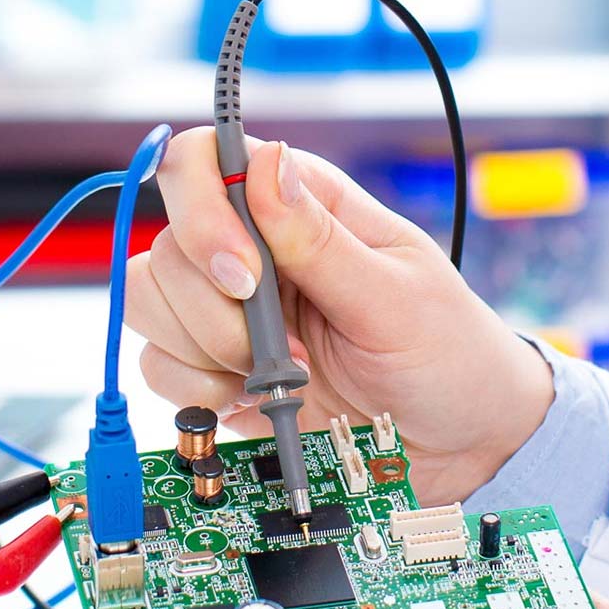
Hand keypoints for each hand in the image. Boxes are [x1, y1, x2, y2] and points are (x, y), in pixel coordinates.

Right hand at [125, 127, 553, 505]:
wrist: (458, 446)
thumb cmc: (448, 355)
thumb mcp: (398, 297)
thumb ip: (323, 240)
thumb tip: (266, 162)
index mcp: (303, 208)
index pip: (208, 162)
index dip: (202, 211)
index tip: (244, 276)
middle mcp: (255, 250)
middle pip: (167, 243)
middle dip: (214, 309)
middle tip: (282, 348)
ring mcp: (230, 312)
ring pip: (150, 302)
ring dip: (206, 350)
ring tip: (279, 376)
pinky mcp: (218, 369)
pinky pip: (158, 366)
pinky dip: (198, 391)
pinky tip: (254, 400)